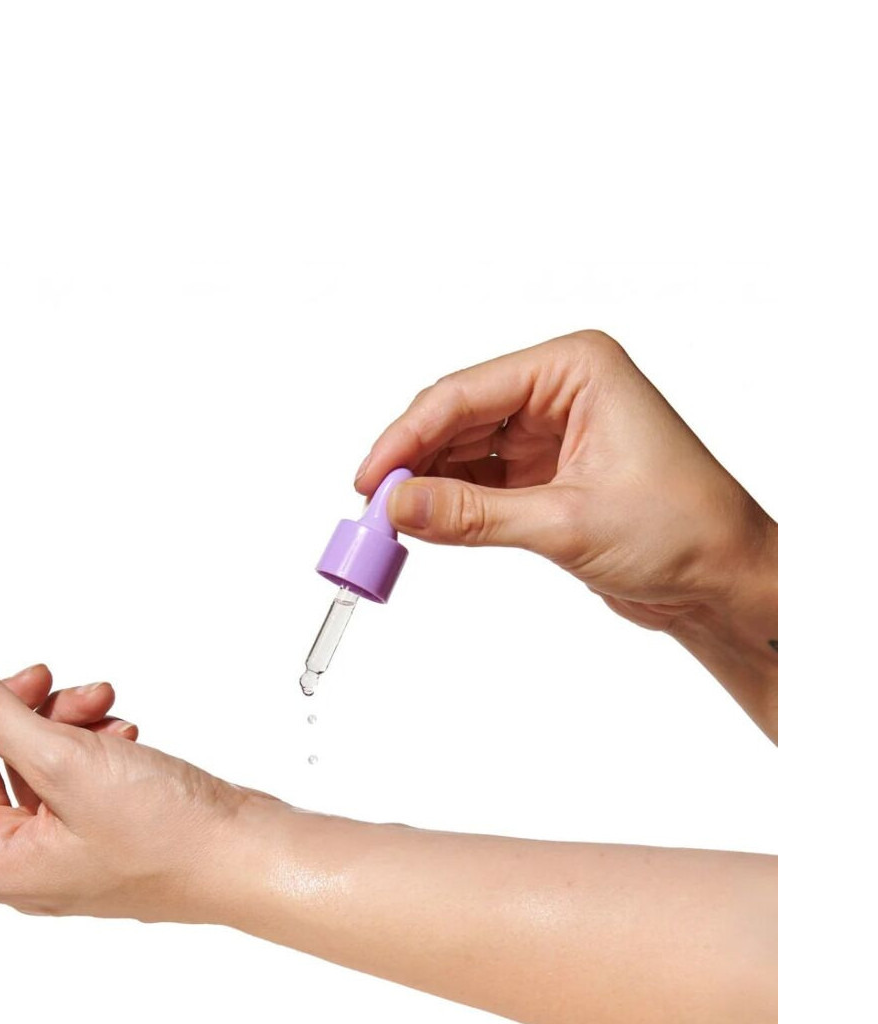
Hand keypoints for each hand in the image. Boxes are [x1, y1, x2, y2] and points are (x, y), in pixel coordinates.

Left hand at [0, 657, 247, 920]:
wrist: (248, 854)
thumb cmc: (172, 839)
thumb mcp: (67, 762)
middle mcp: (23, 861)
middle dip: (4, 710)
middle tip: (36, 676)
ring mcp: (63, 845)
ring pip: (26, 762)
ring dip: (53, 718)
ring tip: (97, 700)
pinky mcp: (99, 827)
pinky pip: (68, 771)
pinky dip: (86, 739)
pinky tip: (121, 728)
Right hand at [355, 330, 776, 734]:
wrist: (724, 582)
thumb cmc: (683, 532)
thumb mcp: (567, 523)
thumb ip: (474, 515)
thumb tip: (399, 507)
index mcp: (577, 370)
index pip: (468, 392)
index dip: (408, 437)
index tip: (369, 480)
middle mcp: (560, 391)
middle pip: (458, 417)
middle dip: (411, 462)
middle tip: (370, 510)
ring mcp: (550, 432)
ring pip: (462, 450)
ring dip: (425, 485)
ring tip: (388, 524)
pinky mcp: (545, 475)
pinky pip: (479, 482)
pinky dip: (449, 505)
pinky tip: (422, 525)